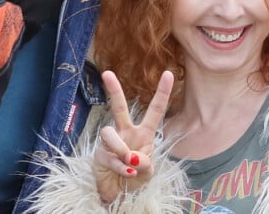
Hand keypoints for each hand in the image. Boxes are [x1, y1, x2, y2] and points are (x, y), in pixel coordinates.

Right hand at [94, 69, 173, 203]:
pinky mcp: (100, 154)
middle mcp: (126, 132)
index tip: (168, 74)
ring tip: (128, 162)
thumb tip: (131, 156)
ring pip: (108, 133)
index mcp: (144, 133)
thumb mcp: (147, 172)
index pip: (155, 110)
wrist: (119, 195)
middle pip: (119, 107)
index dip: (162, 92)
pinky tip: (126, 173)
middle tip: (107, 73)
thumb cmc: (136, 178)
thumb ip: (144, 163)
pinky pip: (107, 155)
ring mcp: (111, 143)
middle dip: (113, 90)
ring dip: (120, 149)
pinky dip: (118, 166)